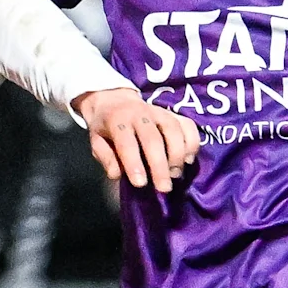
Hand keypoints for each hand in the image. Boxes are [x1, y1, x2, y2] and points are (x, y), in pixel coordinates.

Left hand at [78, 87, 197, 194]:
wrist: (115, 100)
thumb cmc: (106, 128)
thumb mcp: (95, 141)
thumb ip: (105, 158)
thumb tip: (117, 174)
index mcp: (117, 121)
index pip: (126, 142)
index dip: (133, 163)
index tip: (140, 184)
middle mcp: (140, 114)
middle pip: (153, 138)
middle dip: (160, 165)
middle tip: (164, 188)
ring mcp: (159, 111)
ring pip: (173, 129)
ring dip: (178, 154)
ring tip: (176, 174)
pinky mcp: (173, 113)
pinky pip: (188, 124)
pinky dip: (192, 142)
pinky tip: (188, 160)